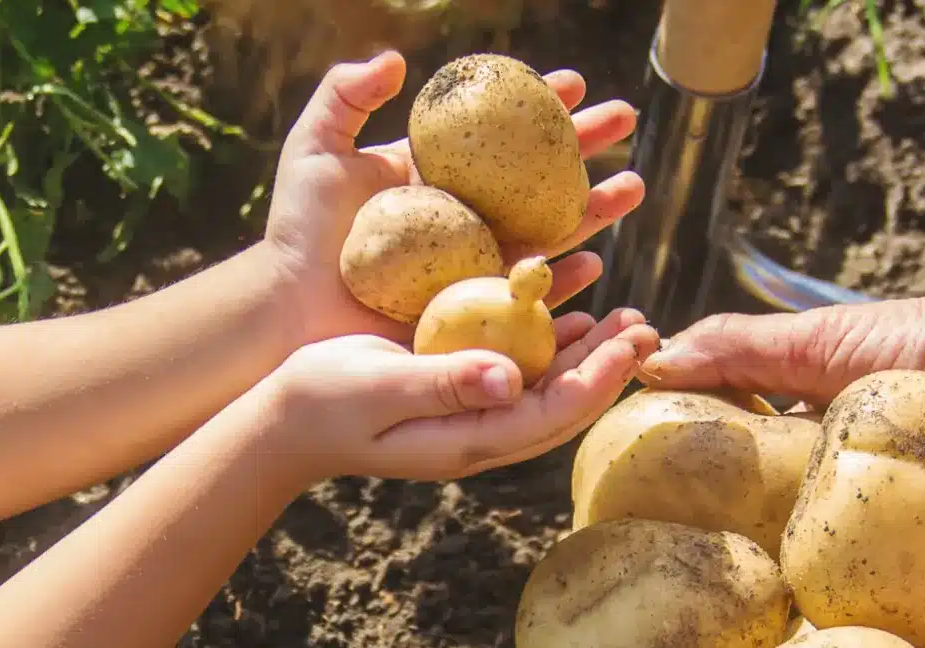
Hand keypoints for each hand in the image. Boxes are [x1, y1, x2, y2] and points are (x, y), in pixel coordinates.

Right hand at [255, 308, 658, 482]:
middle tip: (650, 326)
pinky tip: (570, 313)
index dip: (600, 379)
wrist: (282, 420)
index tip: (635, 340)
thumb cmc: (321, 401)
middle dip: (610, 368)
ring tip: (627, 318)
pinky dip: (549, 344)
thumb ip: (443, 384)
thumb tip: (512, 379)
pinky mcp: (455, 393)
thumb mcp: (378, 386)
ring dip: (589, 356)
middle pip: (563, 404)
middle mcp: (478, 434)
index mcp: (467, 440)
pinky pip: (517, 372)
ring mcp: (468, 416)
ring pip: (547, 389)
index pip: (553, 414)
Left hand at [264, 51, 644, 342]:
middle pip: (537, 175)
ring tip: (635, 185)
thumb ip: (346, 95)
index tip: (572, 80)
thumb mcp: (315, 148)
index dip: (536, 104)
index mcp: (438, 175)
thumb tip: (396, 59)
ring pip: (547, 231)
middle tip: (626, 117)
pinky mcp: (471, 310)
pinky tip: (597, 261)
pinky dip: (565, 279)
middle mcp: (465, 216)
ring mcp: (472, 263)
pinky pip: (527, 293)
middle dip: (585, 146)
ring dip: (594, 207)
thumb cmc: (299, 230)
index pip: (499, 131)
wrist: (290, 306)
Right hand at [637, 281, 924, 647]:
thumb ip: (735, 351)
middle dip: (736, 629)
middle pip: (781, 590)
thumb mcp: (815, 342)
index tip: (636, 587)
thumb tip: (648, 367)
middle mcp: (846, 532)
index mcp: (806, 479)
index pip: (734, 524)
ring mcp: (899, 568)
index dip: (689, 553)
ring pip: (843, 630)